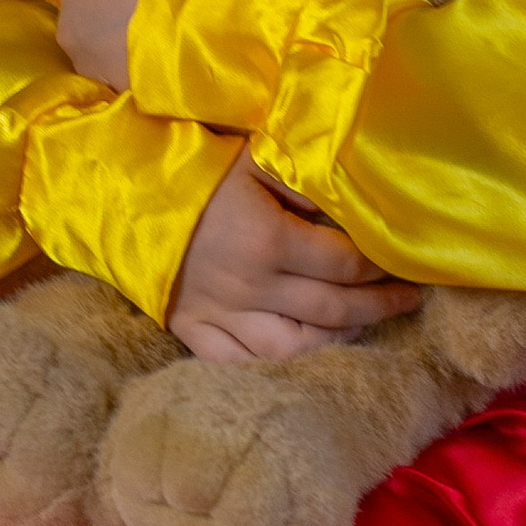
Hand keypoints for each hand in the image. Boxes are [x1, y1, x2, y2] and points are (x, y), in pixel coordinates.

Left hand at [55, 0, 169, 88]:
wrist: (183, 29)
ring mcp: (82, 59)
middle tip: (147, 15)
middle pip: (88, 17)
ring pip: (98, 49)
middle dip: (110, 16)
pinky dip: (127, 70)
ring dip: (116, 46)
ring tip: (152, 43)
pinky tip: (152, 63)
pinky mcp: (102, 87)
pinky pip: (114, 75)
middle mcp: (65, 22)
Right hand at [168, 144, 420, 364]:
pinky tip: (307, 356)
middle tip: (408, 300)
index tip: (402, 261)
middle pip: (333, 309)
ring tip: (364, 326)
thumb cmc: (194, 172)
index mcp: (269, 241)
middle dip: (379, 306)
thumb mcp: (253, 158)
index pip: (344, 262)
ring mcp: (222, 316)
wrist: (118, 197)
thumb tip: (351, 199)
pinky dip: (281, 367)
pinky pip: (246, 364)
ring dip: (340, 340)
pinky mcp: (195, 333)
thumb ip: (303, 177)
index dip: (380, 264)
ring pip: (297, 347)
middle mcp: (251, 287)